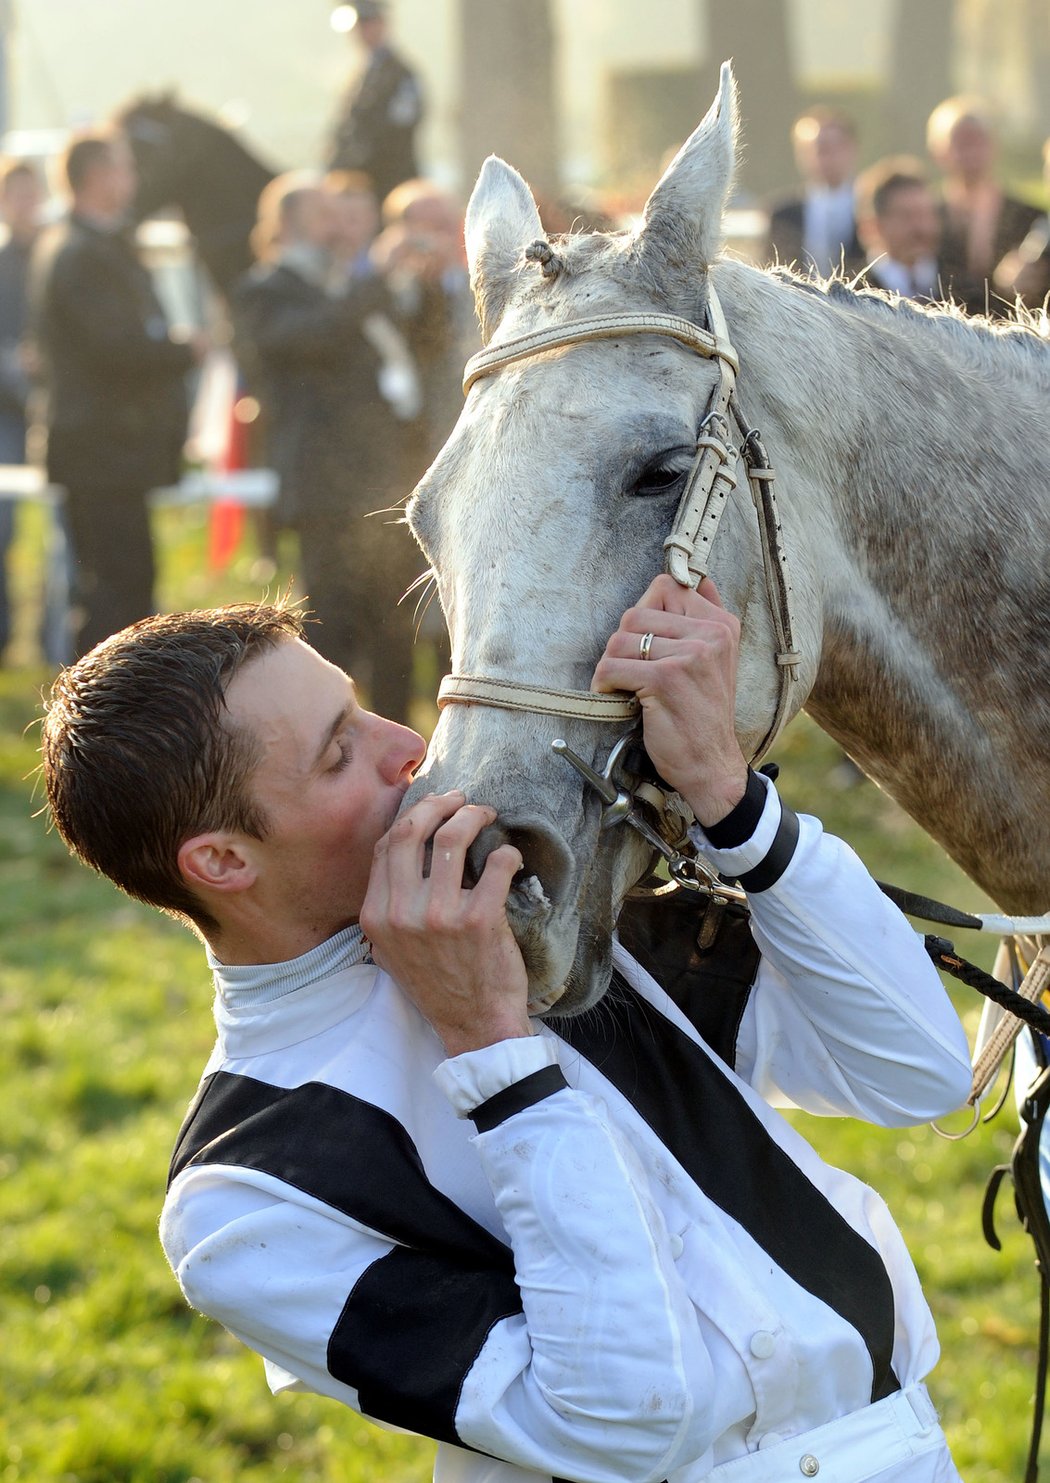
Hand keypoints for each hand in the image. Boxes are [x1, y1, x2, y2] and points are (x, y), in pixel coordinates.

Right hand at [360, 792, 531, 1056]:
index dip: (412, 816)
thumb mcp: (393, 948)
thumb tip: (404, 848)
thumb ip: (390, 904)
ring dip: (474, 816)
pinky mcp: (479, 920)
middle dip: (440, 804)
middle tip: (462, 801)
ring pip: (453, 838)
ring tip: (487, 816)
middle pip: (413, 830)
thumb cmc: (437, 983)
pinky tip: (511, 857)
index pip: (387, 845)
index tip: (433, 807)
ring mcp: (439, 916)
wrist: (474, 1024)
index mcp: (376, 916)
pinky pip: (496, 865)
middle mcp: (401, 913)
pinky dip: (508, 854)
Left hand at [591, 574, 748, 826]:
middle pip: (635, 612)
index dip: (644, 614)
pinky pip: (611, 666)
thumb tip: (699, 578)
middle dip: (622, 642)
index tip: (645, 644)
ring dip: (611, 664)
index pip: (666, 587)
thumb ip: (707, 616)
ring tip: (624, 685)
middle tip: (631, 670)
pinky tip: (616, 696)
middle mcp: (711, 634)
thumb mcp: (717, 659)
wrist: (712, 765)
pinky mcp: (666, 679)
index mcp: (721, 624)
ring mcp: (690, 655)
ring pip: (619, 639)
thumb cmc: (703, 714)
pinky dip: (604, 683)